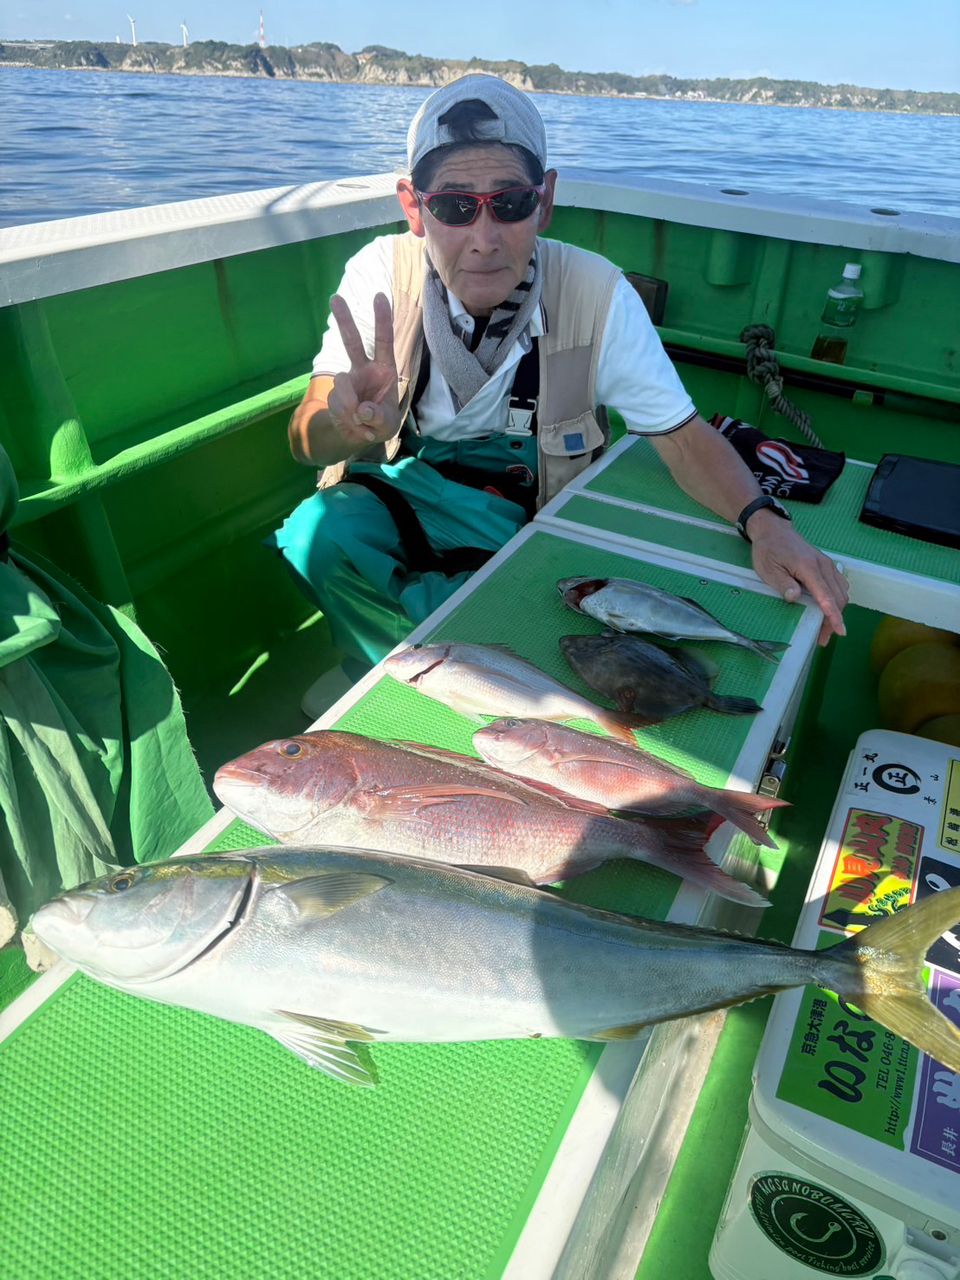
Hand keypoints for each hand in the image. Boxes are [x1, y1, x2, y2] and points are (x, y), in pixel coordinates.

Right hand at [327, 292, 400, 448]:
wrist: (361, 436)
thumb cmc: (381, 422)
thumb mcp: (387, 424)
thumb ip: (378, 418)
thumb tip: (362, 410)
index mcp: (384, 369)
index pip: (384, 342)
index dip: (382, 320)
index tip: (379, 297)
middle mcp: (364, 369)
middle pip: (352, 341)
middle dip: (344, 320)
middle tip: (335, 297)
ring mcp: (347, 381)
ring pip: (341, 384)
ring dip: (351, 406)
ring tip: (362, 422)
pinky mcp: (334, 394)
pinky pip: (337, 404)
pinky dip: (347, 419)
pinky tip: (355, 426)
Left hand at [748, 516, 848, 645]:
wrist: (775, 530)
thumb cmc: (769, 550)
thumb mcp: (768, 569)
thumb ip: (783, 584)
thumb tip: (795, 598)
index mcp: (808, 567)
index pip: (825, 595)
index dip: (833, 615)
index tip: (839, 630)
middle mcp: (823, 566)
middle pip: (837, 597)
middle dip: (834, 619)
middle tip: (823, 638)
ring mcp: (828, 565)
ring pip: (841, 592)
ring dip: (837, 611)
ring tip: (825, 629)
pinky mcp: (827, 565)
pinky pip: (839, 585)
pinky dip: (838, 599)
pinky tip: (829, 609)